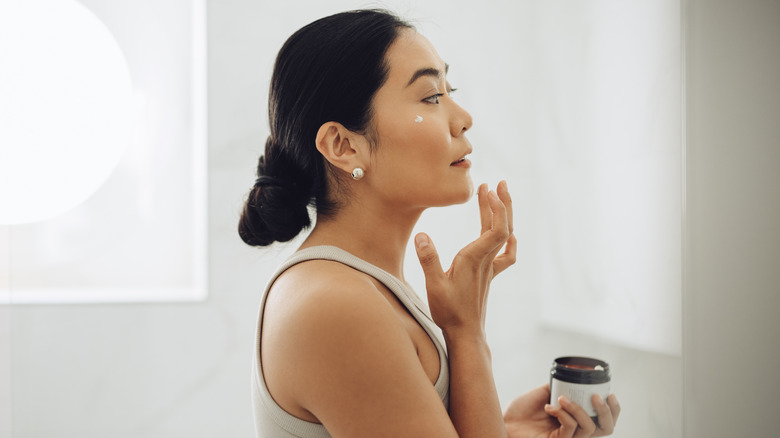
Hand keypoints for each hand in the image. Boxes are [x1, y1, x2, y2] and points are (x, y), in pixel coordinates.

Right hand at [414, 181, 515, 334]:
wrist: (465, 333)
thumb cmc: (449, 312)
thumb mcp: (433, 286)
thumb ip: (428, 260)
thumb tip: (422, 235)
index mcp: (474, 259)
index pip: (497, 230)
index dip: (497, 208)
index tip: (488, 189)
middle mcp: (485, 260)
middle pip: (504, 227)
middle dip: (502, 202)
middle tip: (497, 182)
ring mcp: (489, 267)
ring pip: (503, 236)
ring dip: (501, 214)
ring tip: (494, 194)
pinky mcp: (488, 274)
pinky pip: (505, 253)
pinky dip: (508, 238)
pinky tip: (506, 232)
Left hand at [504, 384, 620, 437]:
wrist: (505, 421)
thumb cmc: (522, 411)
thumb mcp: (544, 393)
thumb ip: (560, 386)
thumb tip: (572, 374)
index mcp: (576, 420)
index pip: (604, 420)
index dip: (613, 410)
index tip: (609, 393)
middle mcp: (575, 431)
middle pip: (606, 429)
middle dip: (606, 411)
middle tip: (596, 397)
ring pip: (589, 428)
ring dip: (577, 408)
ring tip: (561, 398)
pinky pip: (570, 428)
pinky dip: (562, 413)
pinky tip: (549, 407)